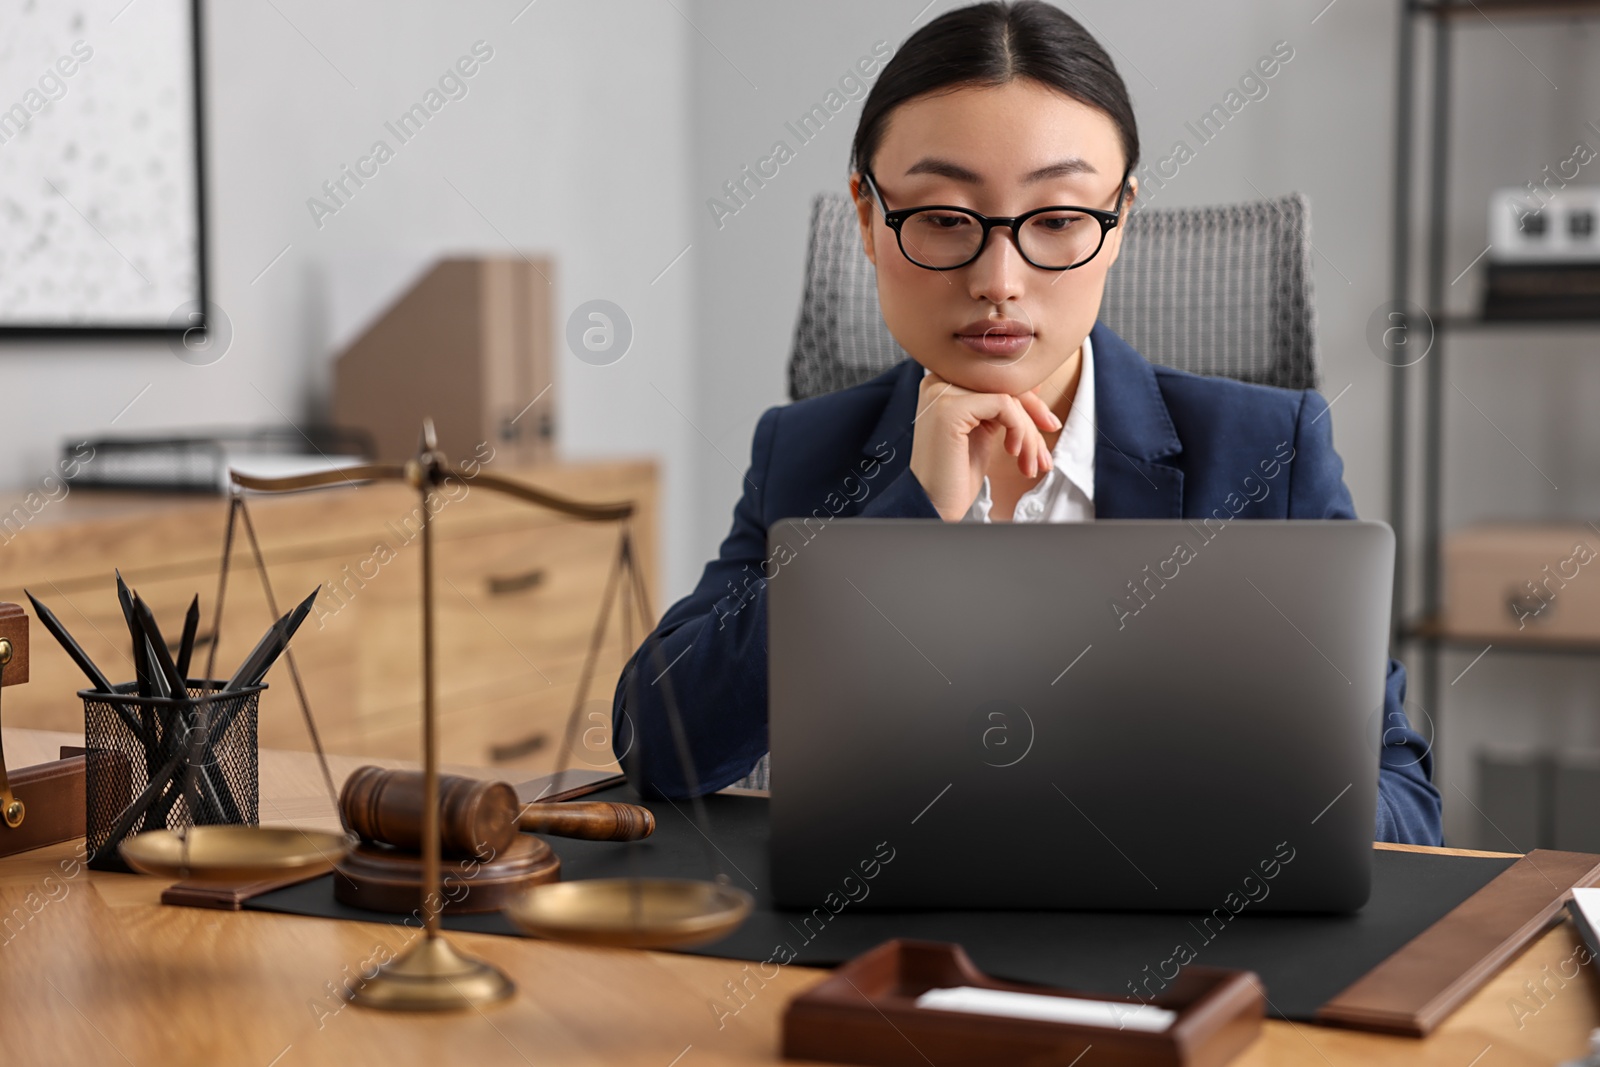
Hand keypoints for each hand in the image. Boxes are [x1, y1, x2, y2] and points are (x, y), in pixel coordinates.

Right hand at [908, 371, 1060, 521]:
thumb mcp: (985, 431)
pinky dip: (1018, 429)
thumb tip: (1034, 382)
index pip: (997, 378)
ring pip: (1008, 396)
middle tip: (1044, 451)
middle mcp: (939, 381)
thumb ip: (1001, 405)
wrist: (934, 504)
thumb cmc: (957, 473)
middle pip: (1004, 383)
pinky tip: (1011, 452)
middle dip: (1034, 418)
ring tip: (1029, 462)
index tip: (1048, 426)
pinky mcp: (950, 407)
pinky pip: (1004, 405)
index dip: (1029, 402)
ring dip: (1028, 433)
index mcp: (944, 382)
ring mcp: (942, 392)